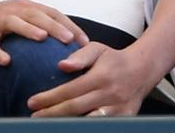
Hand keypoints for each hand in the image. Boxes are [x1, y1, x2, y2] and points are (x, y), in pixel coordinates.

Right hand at [0, 0, 88, 65]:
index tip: (84, 41)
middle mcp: (12, 11)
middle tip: (69, 39)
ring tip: (43, 38)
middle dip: (54, 26)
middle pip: (36, 15)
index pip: (52, 13)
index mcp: (25, 7)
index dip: (69, 25)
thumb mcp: (21, 19)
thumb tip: (70, 46)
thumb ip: (41, 27)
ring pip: (14, 23)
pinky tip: (7, 61)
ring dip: (29, 30)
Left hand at [27, 42, 156, 116]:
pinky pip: (101, 125)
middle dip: (51, 114)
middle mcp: (109, 95)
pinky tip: (69, 124)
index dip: (49, 98)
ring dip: (66, 123)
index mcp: (101, 77)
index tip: (32, 102)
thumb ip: (79, 55)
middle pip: (75, 109)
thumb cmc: (115, 59)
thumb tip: (62, 65)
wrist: (143, 70)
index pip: (69, 91)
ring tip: (48, 124)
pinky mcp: (124, 118)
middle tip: (34, 116)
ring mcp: (117, 109)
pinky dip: (84, 125)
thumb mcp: (97, 49)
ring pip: (87, 121)